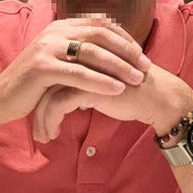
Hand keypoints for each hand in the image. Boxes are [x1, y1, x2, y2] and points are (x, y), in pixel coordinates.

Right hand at [0, 16, 151, 126]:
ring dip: (120, 66)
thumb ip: (77, 52)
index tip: (141, 53)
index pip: (99, 24)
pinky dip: (101, 81)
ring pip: (93, 53)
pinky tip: (117, 90)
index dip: (123, 37)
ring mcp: (47, 48)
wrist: (0, 97)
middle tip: (146, 65)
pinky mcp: (42, 68)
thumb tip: (106, 51)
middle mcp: (54, 32)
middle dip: (127, 50)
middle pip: (100, 35)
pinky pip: (79, 74)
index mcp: (60, 26)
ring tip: (138, 79)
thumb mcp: (56, 60)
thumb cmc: (33, 83)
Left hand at [33, 63, 192, 141]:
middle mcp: (78, 60)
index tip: (38, 116)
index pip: (51, 74)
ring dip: (41, 119)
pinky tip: (52, 135)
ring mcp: (81, 71)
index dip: (41, 96)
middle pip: (45, 83)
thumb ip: (86, 85)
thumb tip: (71, 100)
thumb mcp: (104, 85)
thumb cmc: (132, 93)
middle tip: (37, 131)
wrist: (155, 97)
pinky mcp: (86, 87)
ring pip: (47, 95)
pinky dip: (51, 121)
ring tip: (43, 137)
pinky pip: (57, 106)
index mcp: (82, 55)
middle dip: (36, 109)